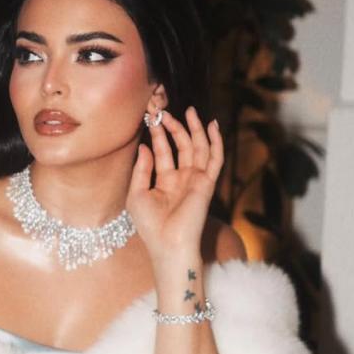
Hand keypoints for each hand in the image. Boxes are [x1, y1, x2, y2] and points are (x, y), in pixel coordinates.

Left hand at [126, 107, 223, 265]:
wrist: (167, 243)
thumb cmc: (149, 225)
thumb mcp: (137, 194)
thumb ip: (142, 169)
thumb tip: (145, 146)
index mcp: (165, 181)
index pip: (163, 150)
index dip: (158, 133)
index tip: (150, 116)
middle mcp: (182, 178)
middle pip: (181, 145)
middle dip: (174, 127)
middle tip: (164, 110)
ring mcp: (196, 179)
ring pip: (199, 148)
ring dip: (195, 129)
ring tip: (189, 111)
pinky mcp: (207, 183)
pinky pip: (215, 159)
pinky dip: (216, 142)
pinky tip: (212, 126)